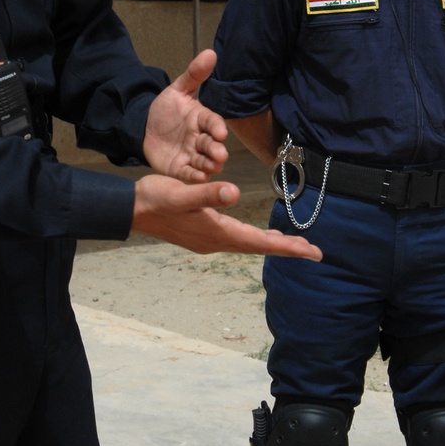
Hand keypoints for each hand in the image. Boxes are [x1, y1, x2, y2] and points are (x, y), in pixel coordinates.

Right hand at [132, 174, 322, 258]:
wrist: (131, 210)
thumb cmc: (156, 199)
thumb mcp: (182, 193)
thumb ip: (209, 194)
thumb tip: (234, 193)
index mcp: (216, 232)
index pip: (260, 242)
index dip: (288, 248)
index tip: (313, 253)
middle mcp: (216, 240)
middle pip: (258, 246)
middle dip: (287, 249)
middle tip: (314, 252)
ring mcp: (208, 239)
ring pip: (248, 244)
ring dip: (271, 245)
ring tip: (292, 245)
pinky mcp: (202, 234)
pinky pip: (237, 240)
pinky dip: (254, 239)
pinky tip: (257, 235)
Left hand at [143, 49, 229, 182]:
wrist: (144, 127)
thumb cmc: (166, 109)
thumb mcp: (177, 90)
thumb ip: (194, 74)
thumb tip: (210, 52)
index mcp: (201, 119)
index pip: (212, 122)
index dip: (216, 127)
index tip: (220, 132)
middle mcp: (200, 138)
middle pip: (210, 144)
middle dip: (216, 149)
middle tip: (220, 154)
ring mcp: (191, 154)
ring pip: (204, 161)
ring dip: (209, 165)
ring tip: (213, 167)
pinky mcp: (180, 168)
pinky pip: (189, 174)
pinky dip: (195, 176)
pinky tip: (199, 179)